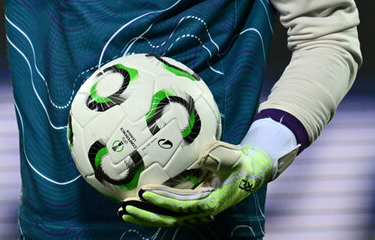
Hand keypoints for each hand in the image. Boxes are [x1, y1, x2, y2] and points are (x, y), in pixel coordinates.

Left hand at [119, 142, 272, 226]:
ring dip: (145, 216)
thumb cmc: (242, 162)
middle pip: (170, 218)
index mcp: (212, 201)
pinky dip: (152, 211)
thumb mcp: (233, 158)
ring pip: (167, 219)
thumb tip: (202, 156)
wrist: (251, 169)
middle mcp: (202, 210)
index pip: (182, 205)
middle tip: (125, 208)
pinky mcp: (191, 205)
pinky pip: (169, 212)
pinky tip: (135, 206)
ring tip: (123, 211)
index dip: (163, 201)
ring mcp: (195, 209)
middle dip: (146, 215)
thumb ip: (218, 158)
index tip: (145, 193)